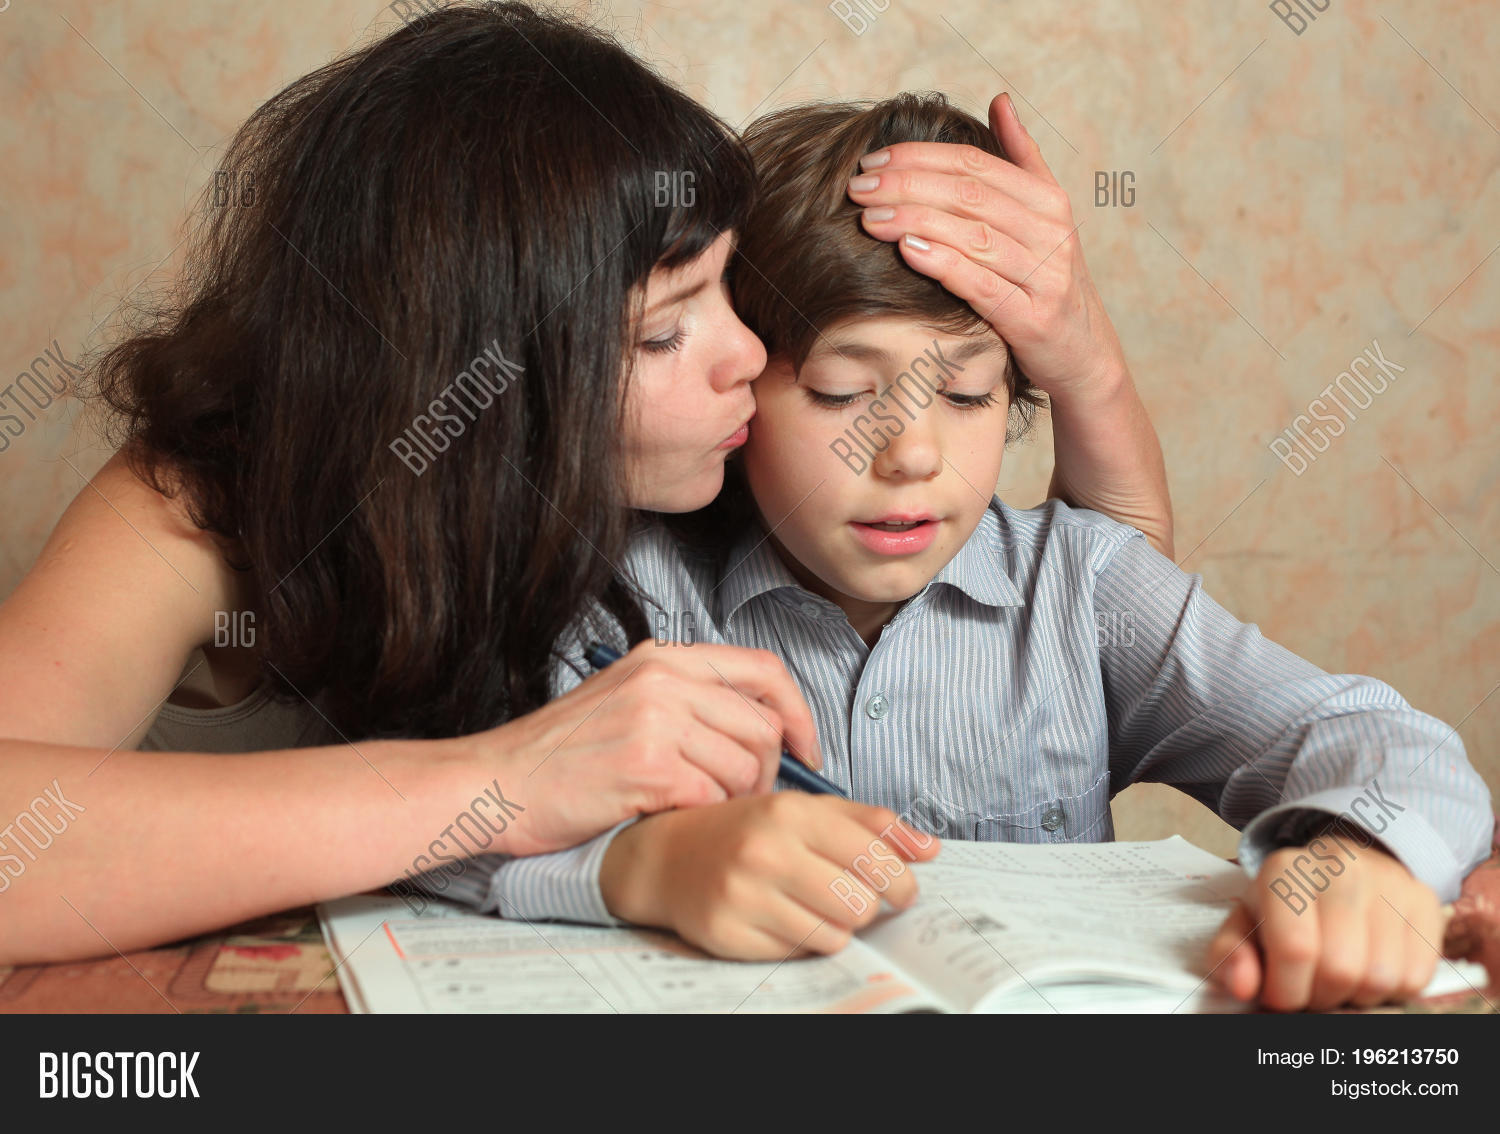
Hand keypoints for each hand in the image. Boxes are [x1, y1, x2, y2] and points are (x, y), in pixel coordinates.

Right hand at [481, 643, 823, 856]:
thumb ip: (688, 702)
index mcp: (662, 658)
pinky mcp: (646, 766)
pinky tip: (669, 815)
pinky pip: (712, 797)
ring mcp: (655, 720)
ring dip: (732, 800)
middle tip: (746, 796)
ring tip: (696, 807)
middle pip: (763, 725)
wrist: (495, 783)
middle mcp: (663, 679)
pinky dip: (702, 817)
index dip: (798, 714)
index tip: (805, 750)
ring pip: (745, 766)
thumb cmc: (557, 756)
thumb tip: (764, 729)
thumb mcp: (625, 700)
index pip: (764, 671)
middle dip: (769, 771)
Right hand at [599, 793, 940, 959]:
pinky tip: (783, 918)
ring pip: (833, 935)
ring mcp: (744, 895)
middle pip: (860, 903)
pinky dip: (801, 941)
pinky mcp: (728, 933)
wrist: (666, 856)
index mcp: (791, 812)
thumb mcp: (805, 810)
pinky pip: (797, 953)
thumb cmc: (745, 831)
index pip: (875, 855)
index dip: (902, 881)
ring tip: (814, 906)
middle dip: (866, 907)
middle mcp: (766, 851)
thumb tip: (930, 849)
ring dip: (835, 926)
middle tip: (854, 899)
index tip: (902, 890)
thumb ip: (869, 824)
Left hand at [847, 92, 1125, 403]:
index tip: (874, 160)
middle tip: (859, 187)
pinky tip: (906, 252)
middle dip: (906, 186)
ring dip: (915, 221)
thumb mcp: (1044, 218)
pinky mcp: (1033, 319)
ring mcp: (1045, 276)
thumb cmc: (1047, 283)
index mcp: (1047, 200)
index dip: (920, 157)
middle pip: (968, 195)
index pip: (974, 164)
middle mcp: (1050, 232)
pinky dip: (942, 263)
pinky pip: (980, 284)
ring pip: (972, 235)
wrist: (1084, 355)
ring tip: (870, 218)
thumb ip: (1022, 160)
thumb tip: (1000, 100)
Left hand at [1206, 842, 1445, 1010]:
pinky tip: (1369, 969)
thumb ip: (1232, 955)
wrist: (1342, 867)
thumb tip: (1242, 987)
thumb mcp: (1247, 922)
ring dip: (1355, 997)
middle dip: (1319, 997)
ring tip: (1338, 979)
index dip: (1285, 992)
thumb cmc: (1288, 905)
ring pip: (1380, 978)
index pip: (1295, 949)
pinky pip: (1415, 977)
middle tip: (1309, 989)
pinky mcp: (1425, 902)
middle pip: (1340, 969)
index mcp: (1286, 869)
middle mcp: (1342, 867)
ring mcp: (1390, 882)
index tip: (1278, 997)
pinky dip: (1390, 991)